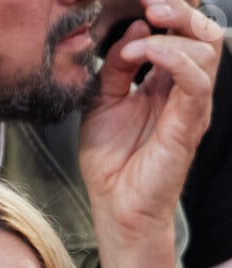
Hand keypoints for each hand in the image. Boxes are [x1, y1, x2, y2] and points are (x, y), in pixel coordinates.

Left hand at [81, 0, 222, 234]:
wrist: (115, 206)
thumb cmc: (111, 162)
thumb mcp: (101, 103)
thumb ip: (115, 68)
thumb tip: (131, 30)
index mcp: (165, 81)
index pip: (182, 30)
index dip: (168, 8)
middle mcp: (184, 89)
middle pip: (203, 29)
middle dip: (179, 8)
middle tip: (149, 3)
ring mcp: (190, 104)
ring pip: (207, 46)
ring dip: (174, 30)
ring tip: (141, 36)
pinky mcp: (190, 122)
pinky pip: (196, 78)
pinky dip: (173, 56)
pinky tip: (146, 52)